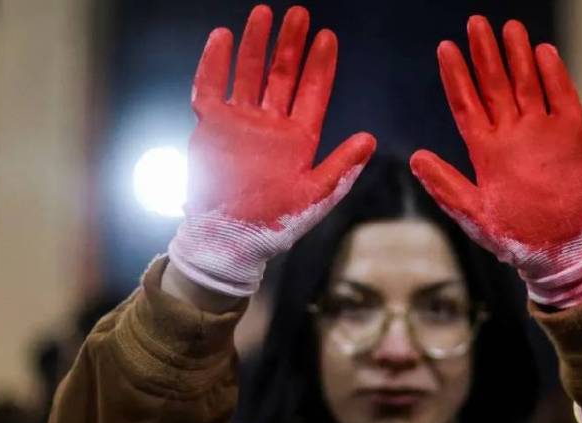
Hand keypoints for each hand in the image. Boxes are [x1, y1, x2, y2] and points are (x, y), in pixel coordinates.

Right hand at [167, 4, 375, 297]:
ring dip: (257, 45)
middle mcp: (271, 125)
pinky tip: (223, 38)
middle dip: (290, 45)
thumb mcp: (315, 196)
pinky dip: (215, 64)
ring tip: (264, 14)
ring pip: (249, 74)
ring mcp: (240, 123)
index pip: (313, 92)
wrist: (231, 241)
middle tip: (299, 14)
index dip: (320, 65)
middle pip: (282, 75)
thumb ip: (341, 167)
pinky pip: (211, 89)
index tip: (327, 37)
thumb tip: (370, 139)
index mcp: (299, 139)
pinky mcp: (212, 127)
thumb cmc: (275, 224)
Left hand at [410, 17, 581, 307]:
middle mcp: (511, 134)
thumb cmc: (513, 235)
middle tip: (476, 23)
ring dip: (518, 57)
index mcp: (486, 150)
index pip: (467, 104)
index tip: (446, 49)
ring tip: (510, 28)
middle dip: (485, 54)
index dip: (456, 76)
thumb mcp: (473, 213)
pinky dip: (554, 76)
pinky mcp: (570, 136)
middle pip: (495, 85)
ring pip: (527, 84)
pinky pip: (563, 99)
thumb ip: (446, 185)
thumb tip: (415, 158)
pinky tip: (544, 53)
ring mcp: (541, 132)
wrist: (557, 249)